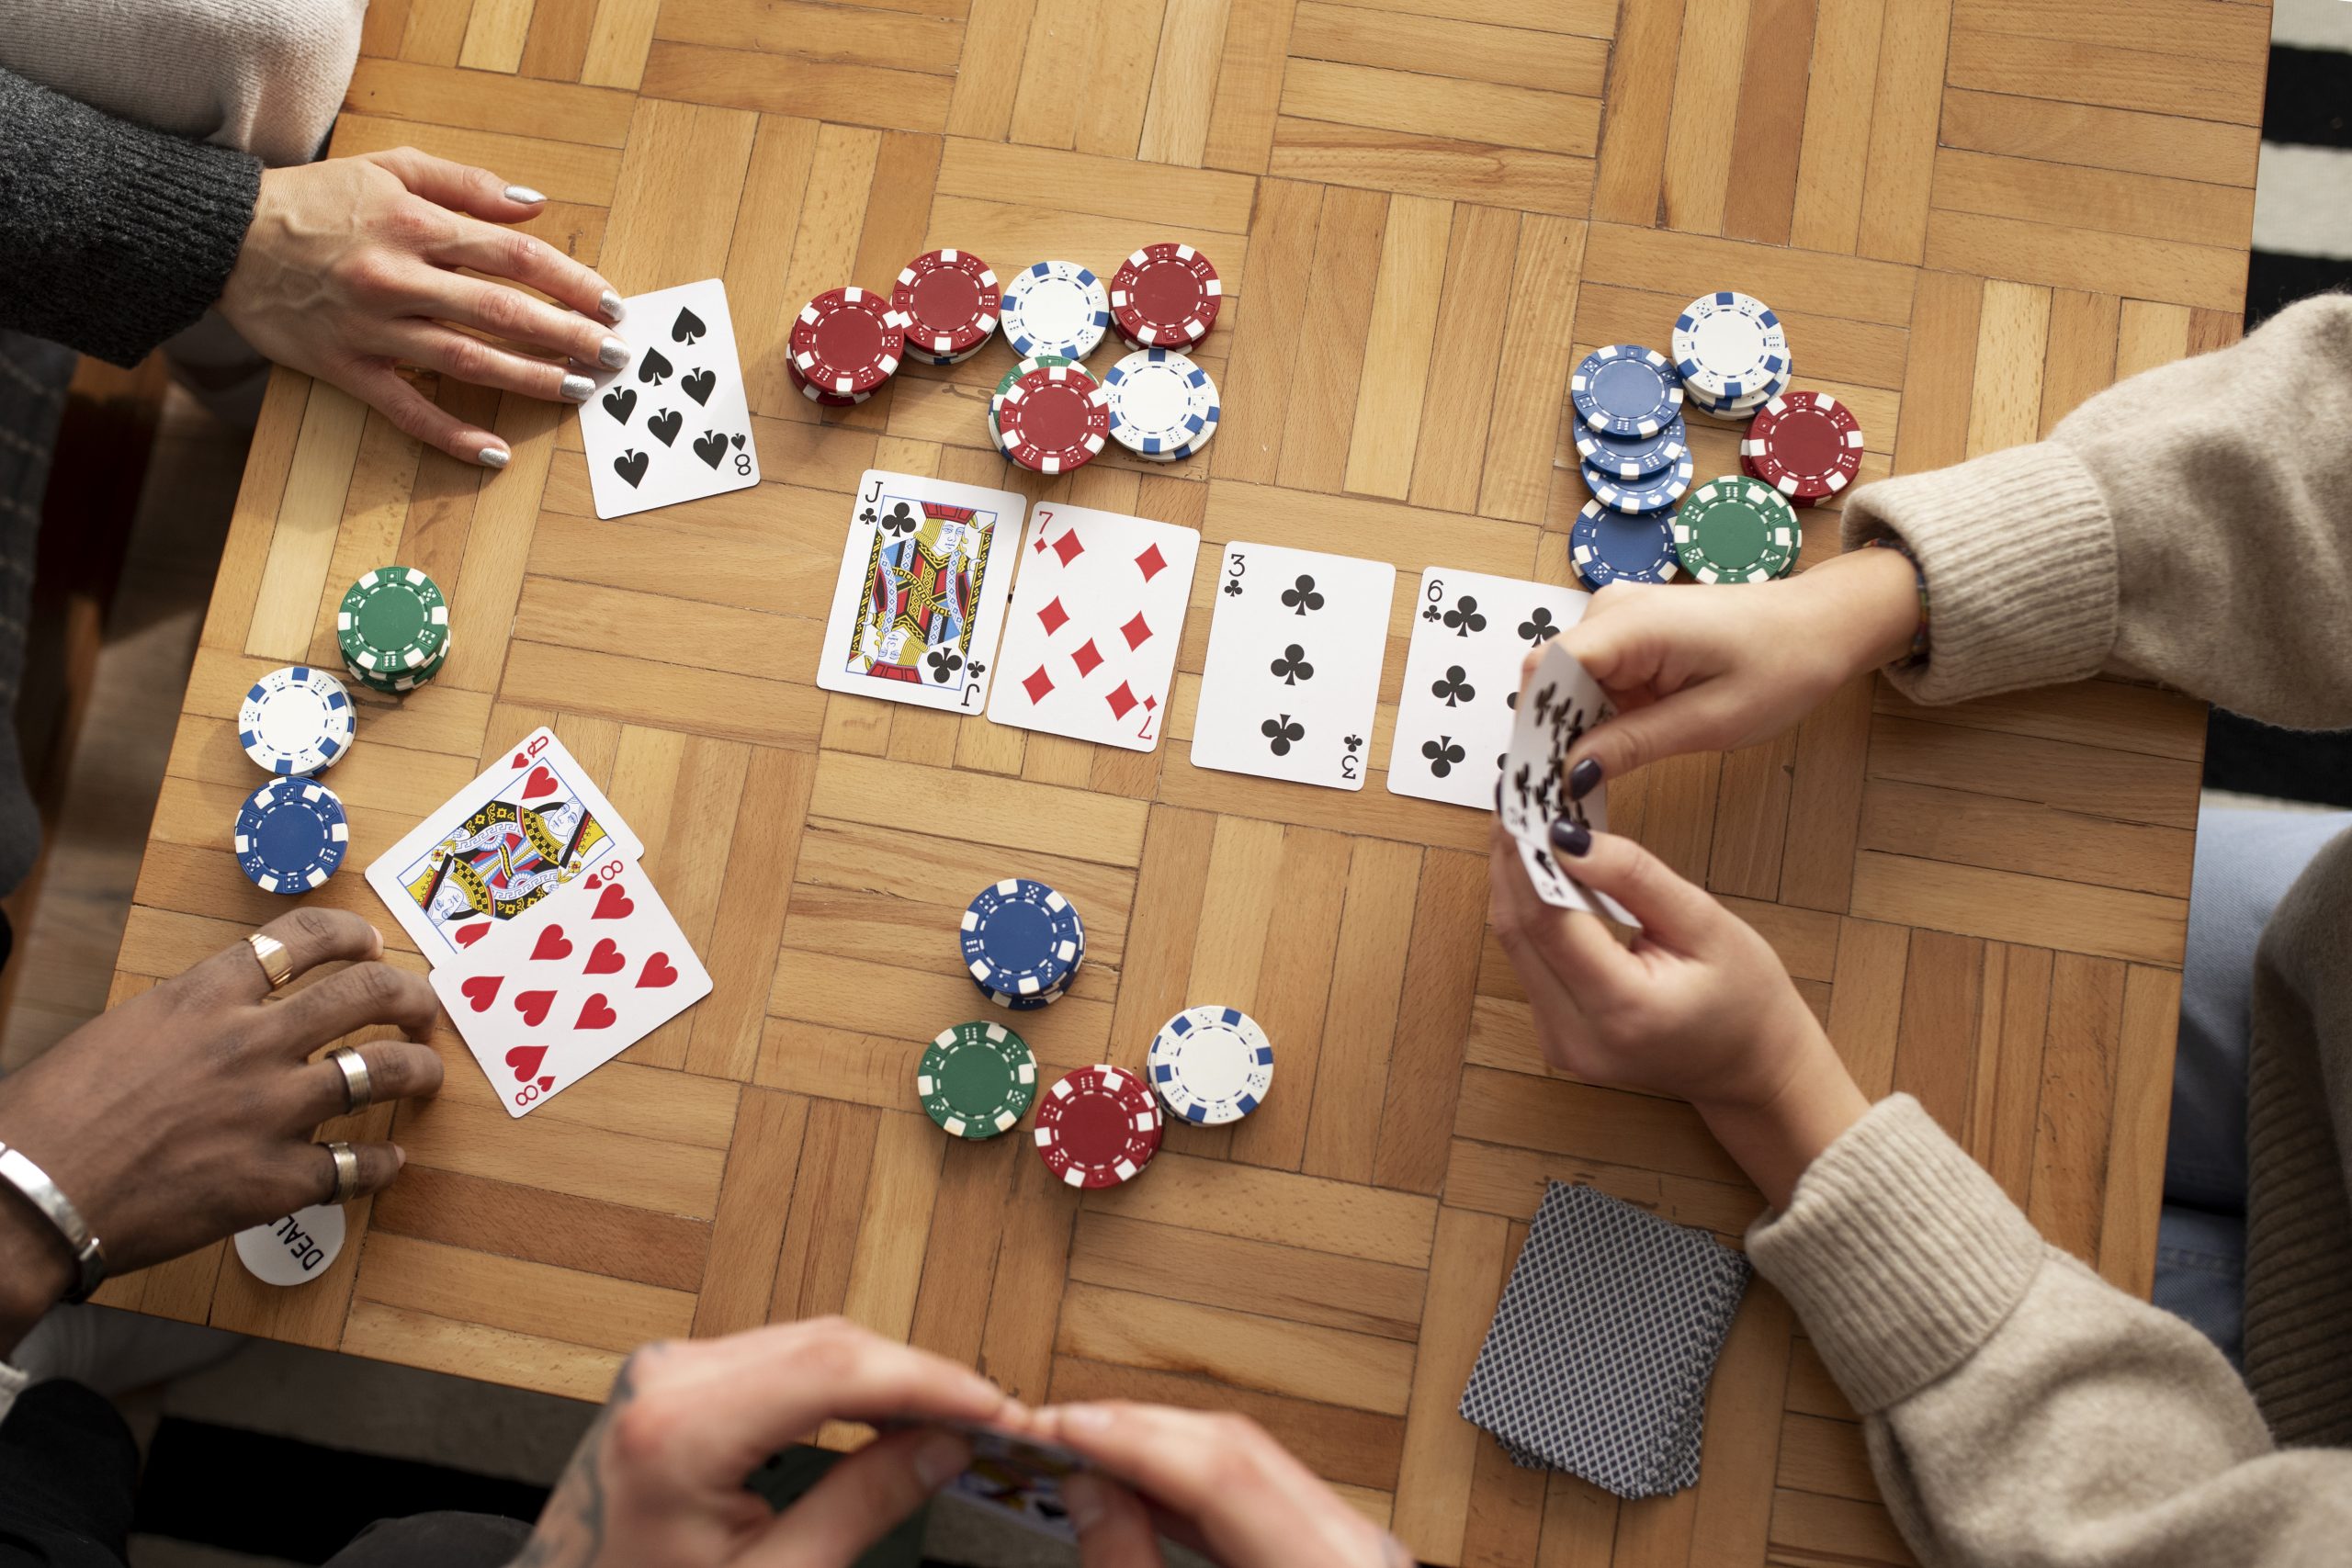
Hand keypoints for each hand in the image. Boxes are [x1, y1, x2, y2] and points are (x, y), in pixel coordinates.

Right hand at [0, 909, 442, 1349]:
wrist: (30, 1196)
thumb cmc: (52, 1117)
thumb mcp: (120, 1032)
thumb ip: (186, 1018)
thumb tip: (221, 1020)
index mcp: (205, 997)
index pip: (302, 938)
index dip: (351, 934)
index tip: (371, 943)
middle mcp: (251, 1042)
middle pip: (365, 993)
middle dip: (408, 997)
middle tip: (422, 1010)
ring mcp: (271, 1110)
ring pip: (382, 1071)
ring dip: (418, 1070)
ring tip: (428, 1076)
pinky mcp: (275, 1180)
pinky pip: (357, 1166)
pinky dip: (382, 1164)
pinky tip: (387, 1164)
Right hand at [218, 147, 628, 467]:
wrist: (223, 236)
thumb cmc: (315, 199)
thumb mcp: (389, 168)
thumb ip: (465, 184)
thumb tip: (534, 205)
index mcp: (415, 226)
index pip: (515, 256)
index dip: (571, 282)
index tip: (611, 304)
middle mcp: (398, 278)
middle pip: (502, 312)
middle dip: (569, 337)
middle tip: (615, 357)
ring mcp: (372, 329)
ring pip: (467, 361)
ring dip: (529, 382)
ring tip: (577, 393)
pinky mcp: (345, 369)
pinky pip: (407, 410)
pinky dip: (452, 435)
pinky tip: (495, 455)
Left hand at [513, 1319, 1007, 1567]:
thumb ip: (863, 1504)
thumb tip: (944, 1446)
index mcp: (680, 1430)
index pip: (835, 1369)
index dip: (928, 1381)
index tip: (992, 1406)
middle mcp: (666, 1379)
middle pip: (827, 1344)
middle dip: (915, 1378)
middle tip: (987, 1419)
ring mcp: (666, 1371)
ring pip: (810, 1342)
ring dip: (884, 1376)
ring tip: (949, 1418)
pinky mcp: (675, 1378)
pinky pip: (780, 1357)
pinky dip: (842, 1382)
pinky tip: (885, 1412)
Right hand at [1029, 1402, 1410, 1567]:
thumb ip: (1131, 1567)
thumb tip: (1091, 1491)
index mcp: (1328, 1566)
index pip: (1224, 1470)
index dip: (1133, 1439)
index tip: (1065, 1426)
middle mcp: (1357, 1547)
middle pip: (1236, 1449)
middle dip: (1138, 1430)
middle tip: (1060, 1428)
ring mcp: (1353, 1545)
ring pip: (1249, 1459)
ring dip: (1163, 1447)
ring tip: (1088, 1445)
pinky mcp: (1334, 1549)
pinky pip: (1264, 1491)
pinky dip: (1197, 1483)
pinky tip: (1146, 1481)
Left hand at [1488, 819, 1868, 1207]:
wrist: (1753, 1068)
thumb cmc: (1748, 999)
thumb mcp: (1707, 924)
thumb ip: (1636, 879)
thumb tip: (1568, 838)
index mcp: (1621, 1010)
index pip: (1547, 922)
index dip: (1526, 857)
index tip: (1522, 802)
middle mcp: (1576, 1035)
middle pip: (1518, 932)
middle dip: (1511, 859)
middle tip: (1515, 797)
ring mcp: (1559, 1042)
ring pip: (1515, 945)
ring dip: (1515, 881)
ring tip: (1524, 822)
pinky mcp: (1554, 1034)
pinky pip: (1528, 961)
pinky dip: (1530, 912)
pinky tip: (1539, 871)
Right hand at [1547, 546, 1921, 793]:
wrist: (1821, 625)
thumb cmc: (1783, 666)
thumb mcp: (1710, 721)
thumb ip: (1632, 745)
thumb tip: (1568, 774)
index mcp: (1630, 624)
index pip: (1544, 671)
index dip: (1533, 729)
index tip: (1539, 782)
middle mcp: (1610, 610)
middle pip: (1548, 679)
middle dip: (1549, 737)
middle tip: (1562, 799)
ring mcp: (1616, 618)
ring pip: (1565, 684)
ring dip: (1573, 732)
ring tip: (1590, 783)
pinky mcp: (1627, 634)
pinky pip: (1591, 680)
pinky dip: (1595, 719)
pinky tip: (1612, 753)